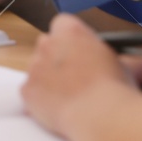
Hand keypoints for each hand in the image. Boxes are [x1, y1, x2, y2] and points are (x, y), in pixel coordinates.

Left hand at [21, 13, 135, 136]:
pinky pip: (31, 90)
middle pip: (47, 45)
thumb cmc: (114, 88)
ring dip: (49, 78)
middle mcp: (48, 43)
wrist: (101, 115)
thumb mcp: (115, 59)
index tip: (79, 51)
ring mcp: (34, 66)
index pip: (63, 24)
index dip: (71, 39)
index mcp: (71, 31)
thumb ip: (94, 51)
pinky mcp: (27, 88)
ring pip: (38, 68)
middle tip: (74, 75)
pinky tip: (59, 107)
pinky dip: (41, 98)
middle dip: (57, 57)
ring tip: (70, 96)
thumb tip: (92, 58)